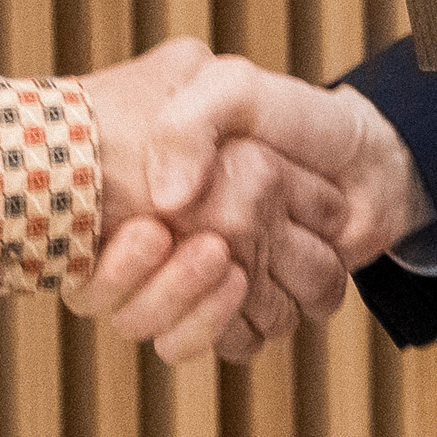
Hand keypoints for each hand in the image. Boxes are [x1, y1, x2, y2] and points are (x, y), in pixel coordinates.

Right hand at [65, 43, 423, 364]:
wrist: (359, 153)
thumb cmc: (286, 117)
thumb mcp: (228, 88)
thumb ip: (188, 124)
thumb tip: (169, 203)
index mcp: (130, 192)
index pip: (77, 252)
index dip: (108, 261)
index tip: (154, 232)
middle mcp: (149, 243)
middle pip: (114, 303)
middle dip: (165, 281)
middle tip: (214, 246)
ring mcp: (191, 284)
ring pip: (154, 330)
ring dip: (195, 301)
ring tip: (234, 266)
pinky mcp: (238, 317)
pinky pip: (209, 347)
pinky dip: (226, 326)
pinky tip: (246, 286)